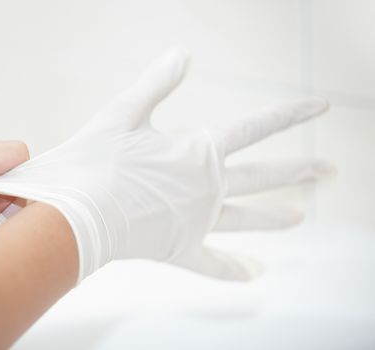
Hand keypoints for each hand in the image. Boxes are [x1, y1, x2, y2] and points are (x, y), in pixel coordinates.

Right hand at [0, 49, 333, 281]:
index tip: (321, 106)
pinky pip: (212, 263)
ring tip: (301, 217)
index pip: (255, 127)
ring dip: (274, 216)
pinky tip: (255, 273)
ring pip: (245, 219)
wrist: (74, 214)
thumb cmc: (94, 161)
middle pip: (262, 177)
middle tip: (329, 170)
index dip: (290, 113)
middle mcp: (207, 188)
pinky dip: (232, 269)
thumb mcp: (124, 112)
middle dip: (298, 171)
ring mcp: (196, 222)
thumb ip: (156, 83)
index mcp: (199, 152)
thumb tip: (183, 53)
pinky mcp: (177, 248)